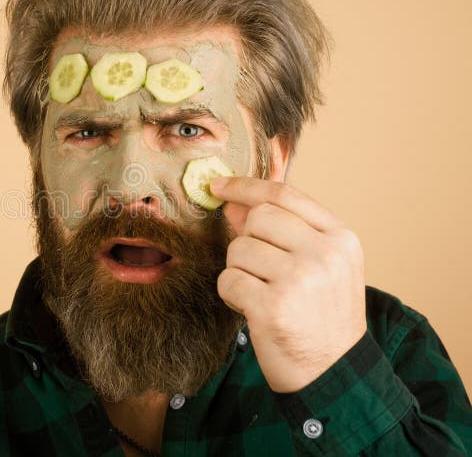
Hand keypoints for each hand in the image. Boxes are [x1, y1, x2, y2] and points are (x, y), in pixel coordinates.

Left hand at [209, 176, 366, 392]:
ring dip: (239, 272)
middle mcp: (324, 254)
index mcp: (341, 238)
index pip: (284, 195)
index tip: (218, 186)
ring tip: (262, 294)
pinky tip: (253, 310)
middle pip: (257, 218)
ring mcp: (300, 279)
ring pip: (238, 249)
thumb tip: (233, 202)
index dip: (246, 186)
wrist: (333, 374)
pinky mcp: (272, 306)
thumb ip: (281, 230)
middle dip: (246, 240)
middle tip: (259, 269)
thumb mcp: (317, 266)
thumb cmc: (321, 317)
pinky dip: (232, 295)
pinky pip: (228, 280)